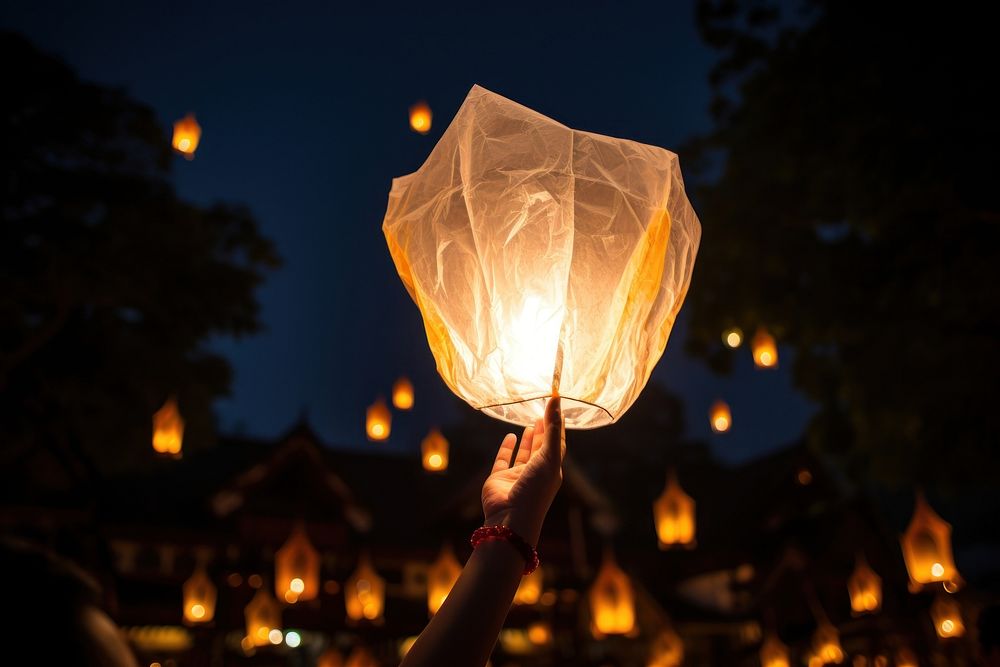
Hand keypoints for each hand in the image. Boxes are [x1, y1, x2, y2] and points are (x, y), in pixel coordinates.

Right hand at [481, 396, 564, 544]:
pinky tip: (510, 436)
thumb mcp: (548, 457)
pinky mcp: (499, 478)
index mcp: (552, 470)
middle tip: (544, 412)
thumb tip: (556, 400)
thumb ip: (551, 429)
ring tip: (530, 423)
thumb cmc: (535, 489)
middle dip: (543, 431)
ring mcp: (517, 476)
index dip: (558, 427)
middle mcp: (536, 472)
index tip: (557, 409)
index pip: (557, 444)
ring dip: (528, 439)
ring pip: (524, 454)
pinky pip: (503, 460)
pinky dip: (507, 448)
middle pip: (541, 448)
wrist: (511, 518)